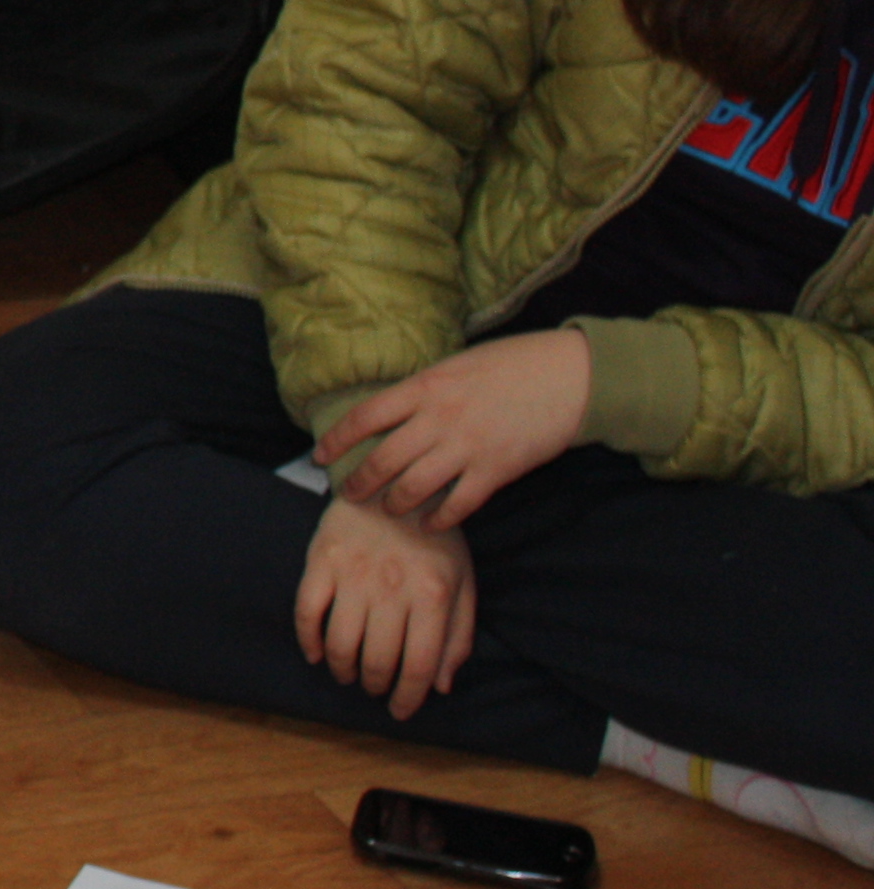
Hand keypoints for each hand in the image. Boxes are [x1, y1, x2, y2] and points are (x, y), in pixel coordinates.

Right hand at [297, 489, 477, 718]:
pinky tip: (317, 654)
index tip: (401, 711)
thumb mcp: (462, 582)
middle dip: (375, 685)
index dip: (408, 697)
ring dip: (343, 669)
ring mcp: (353, 574)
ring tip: (349, 675)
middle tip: (374, 688)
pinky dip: (309, 641)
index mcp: (432, 595)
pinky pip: (307, 611)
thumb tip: (438, 685)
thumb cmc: (433, 539)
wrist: (394, 482)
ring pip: (341, 642)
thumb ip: (457, 635)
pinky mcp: (321, 560)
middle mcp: (392, 588)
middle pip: (377, 659)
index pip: (418, 664)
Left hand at [321, 329, 590, 529]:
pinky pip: (457, 504)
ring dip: (395, 503)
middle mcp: (438, 419)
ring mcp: (467, 447)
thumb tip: (393, 407)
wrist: (569, 377)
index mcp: (424, 387)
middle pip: (382, 459)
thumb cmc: (513, 364)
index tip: (319, 456)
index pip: (364, 417)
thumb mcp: (456, 365)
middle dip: (359, 481)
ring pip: (414, 486)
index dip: (336, 440)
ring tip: (387, 509)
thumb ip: (424, 389)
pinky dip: (440, 519)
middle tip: (348, 494)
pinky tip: (431, 524)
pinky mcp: (496, 471)